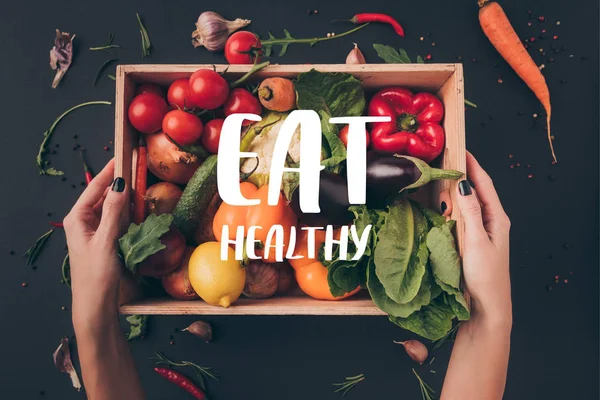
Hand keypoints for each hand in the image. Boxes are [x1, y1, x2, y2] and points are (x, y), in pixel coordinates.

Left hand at [63, 159, 127, 328]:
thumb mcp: (106, 241)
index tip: (122, 156)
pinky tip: (139, 209)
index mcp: (77, 218)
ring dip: (125, 198)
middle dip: (119, 183)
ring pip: (111, 207)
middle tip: (137, 169)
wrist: (96, 305)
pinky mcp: (105, 240)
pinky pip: (117, 220)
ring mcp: (95, 231)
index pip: (95, 188)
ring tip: (140, 185)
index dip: (109, 171)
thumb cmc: (96, 275)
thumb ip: (114, 212)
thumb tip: (120, 184)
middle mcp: (84, 222)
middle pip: (103, 195)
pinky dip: (128, 213)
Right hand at [454, 152, 511, 328]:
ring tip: (441, 176)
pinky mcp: (470, 242)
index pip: (485, 184)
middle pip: (477, 191)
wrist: (486, 308)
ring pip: (467, 204)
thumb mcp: (477, 242)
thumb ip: (471, 212)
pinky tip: (439, 206)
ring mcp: (481, 232)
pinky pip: (460, 218)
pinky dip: (450, 207)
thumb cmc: (485, 277)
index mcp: (497, 219)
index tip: (461, 148)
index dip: (473, 165)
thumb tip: (463, 185)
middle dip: (463, 173)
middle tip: (446, 158)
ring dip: (455, 190)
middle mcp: (491, 222)